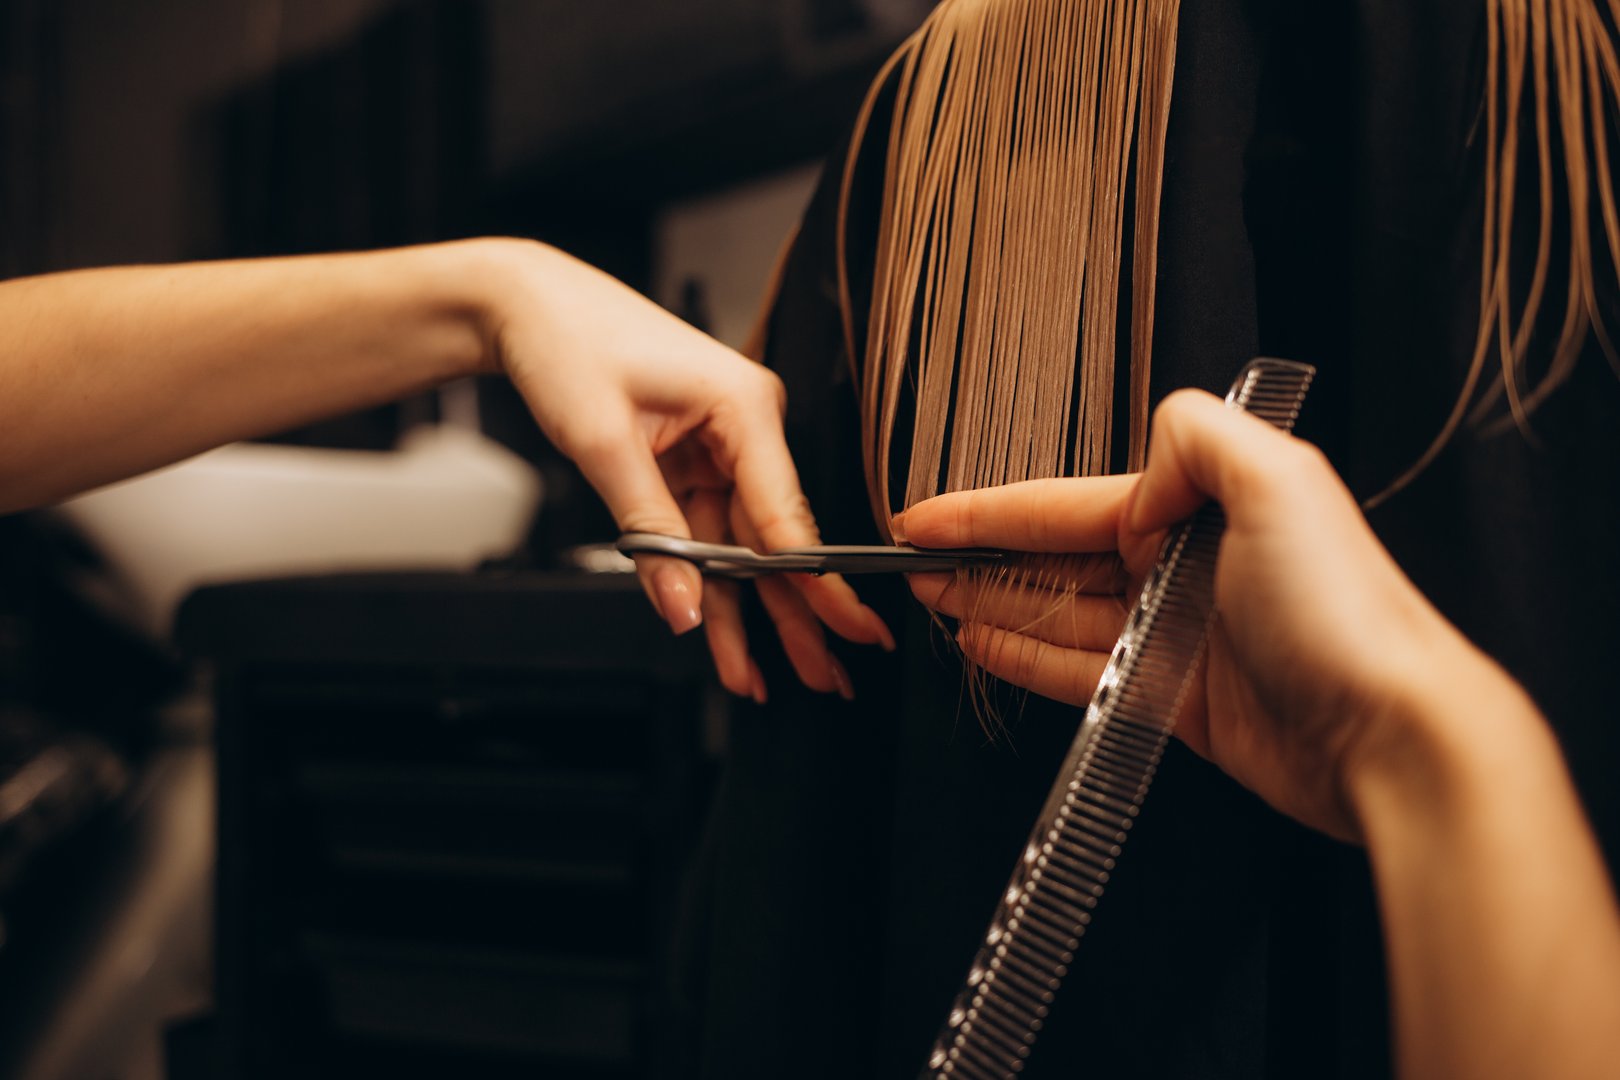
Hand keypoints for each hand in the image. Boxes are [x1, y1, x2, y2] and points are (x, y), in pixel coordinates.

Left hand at [485, 240, 891, 701]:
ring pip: (740, 546)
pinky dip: (707, 581)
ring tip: (762, 677)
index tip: (850, 629)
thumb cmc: (567, 341)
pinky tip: (718, 630)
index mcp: (744, 406)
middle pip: (774, 538)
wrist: (523, 303)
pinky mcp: (692, 457)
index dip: (817, 585)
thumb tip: (682, 606)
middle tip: (825, 676)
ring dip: (745, 612)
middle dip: (795, 615)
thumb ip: (652, 534)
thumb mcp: (604, 444)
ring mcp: (721, 443)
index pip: (787, 515)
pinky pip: (708, 532)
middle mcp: (745, 425)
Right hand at [898, 390, 1499, 840]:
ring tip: (932, 602)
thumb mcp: (1280, 479)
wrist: (1393, 733)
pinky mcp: (1177, 700)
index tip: (924, 517)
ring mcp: (1177, 637)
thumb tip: (1136, 480)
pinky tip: (985, 646)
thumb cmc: (1345, 613)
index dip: (987, 511)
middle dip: (978, 558)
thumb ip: (1197, 438)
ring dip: (991, 606)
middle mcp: (1184, 567)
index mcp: (1201, 507)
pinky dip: (1028, 658)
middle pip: (1054, 557)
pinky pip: (1081, 672)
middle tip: (911, 564)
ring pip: (1058, 613)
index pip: (1066, 502)